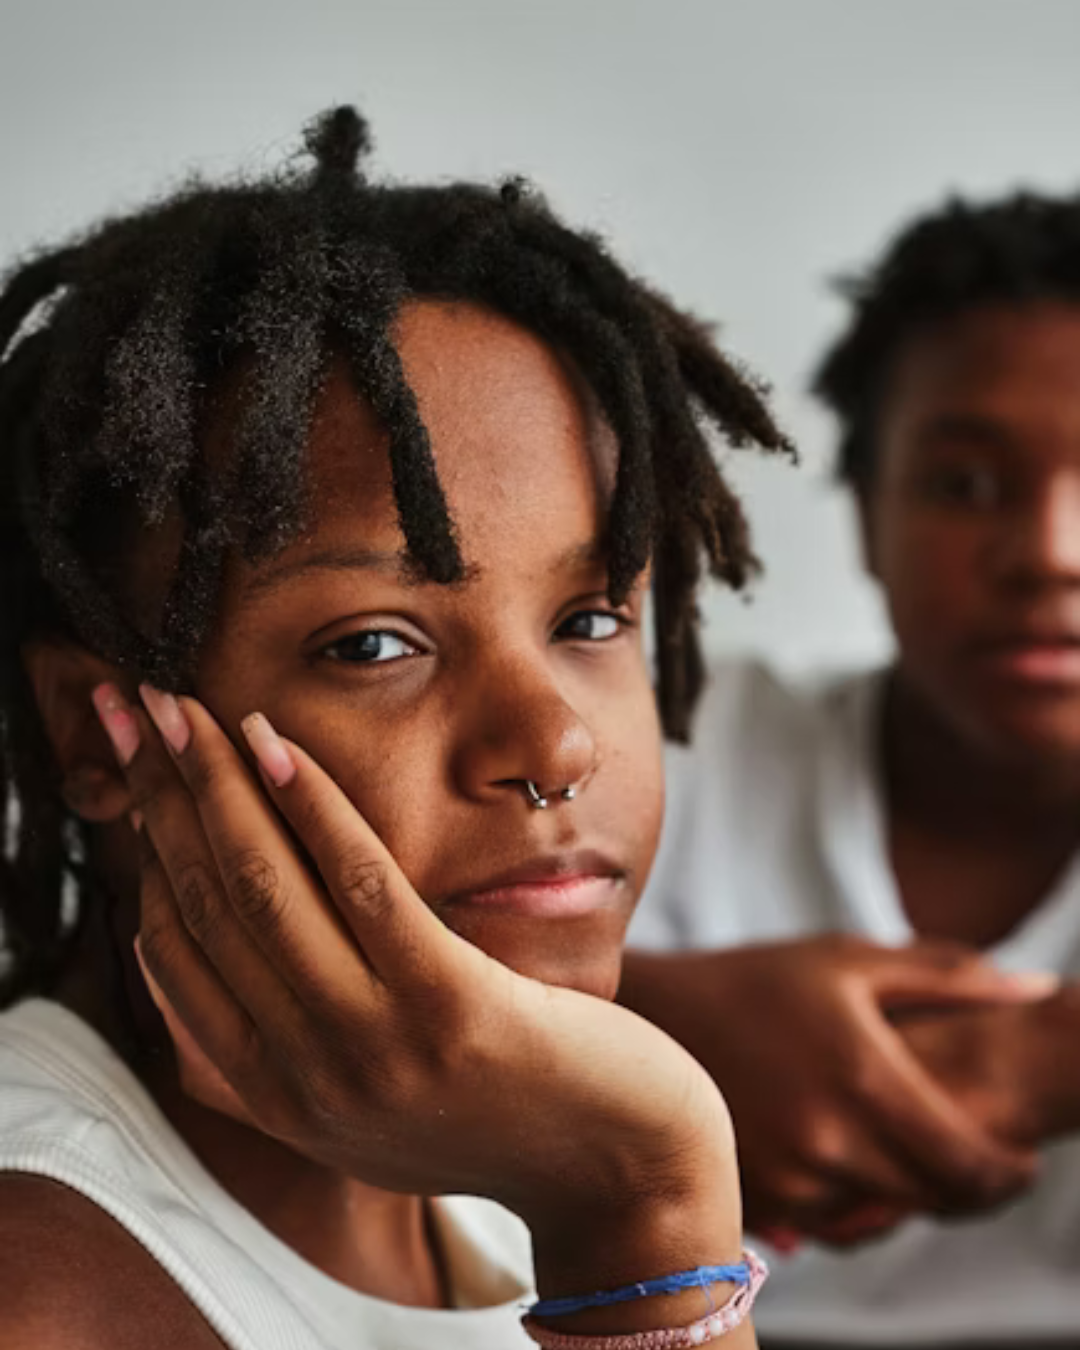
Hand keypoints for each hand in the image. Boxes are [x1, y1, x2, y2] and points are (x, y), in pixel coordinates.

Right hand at [93, 684, 742, 1301]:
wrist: (621, 1172)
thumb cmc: (502, 1112)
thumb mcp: (370, 1107)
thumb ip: (282, 1057)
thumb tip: (190, 971)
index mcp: (280, 1097)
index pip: (179, 954)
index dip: (150, 851)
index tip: (138, 775)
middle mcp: (308, 1079)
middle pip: (209, 907)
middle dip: (164, 798)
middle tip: (137, 711)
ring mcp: (375, 1048)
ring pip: (267, 889)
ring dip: (218, 784)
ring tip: (188, 710)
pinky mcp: (449, 1008)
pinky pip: (363, 885)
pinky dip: (311, 808)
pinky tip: (278, 747)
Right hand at [619, 936, 1049, 1244]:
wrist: (655, 1017)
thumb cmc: (761, 980)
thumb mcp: (851, 960)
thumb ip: (948, 977)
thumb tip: (1035, 986)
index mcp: (864, 1077)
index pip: (969, 1163)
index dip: (1009, 1172)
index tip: (1022, 1157)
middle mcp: (828, 1140)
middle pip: (934, 1198)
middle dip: (969, 1185)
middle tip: (976, 1154)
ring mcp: (789, 1178)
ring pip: (886, 1215)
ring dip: (911, 1193)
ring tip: (908, 1149)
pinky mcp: (759, 1200)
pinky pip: (835, 1225)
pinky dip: (858, 1201)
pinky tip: (853, 1157)